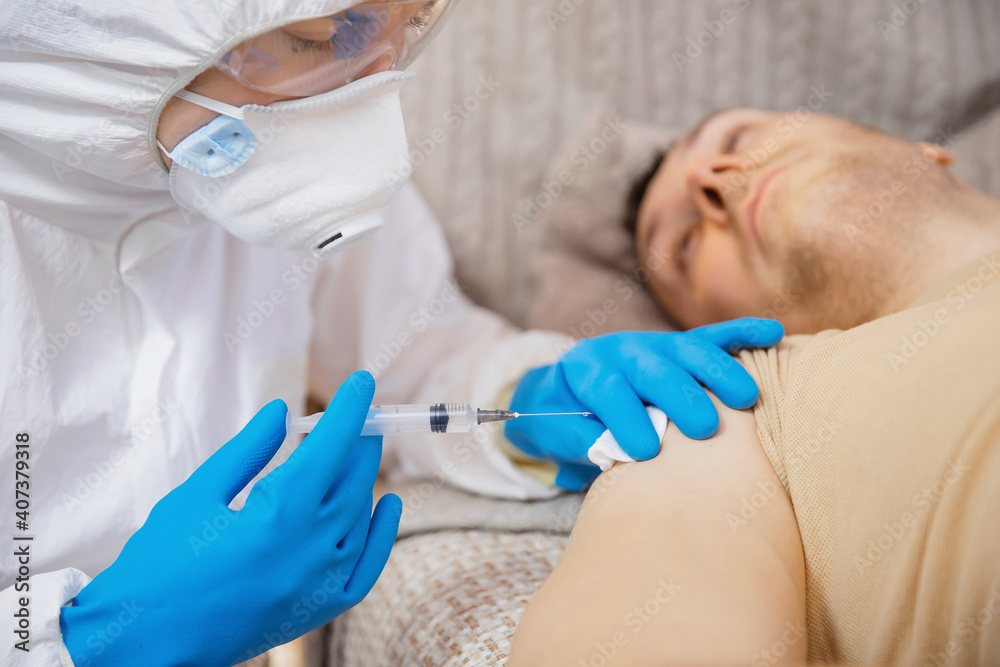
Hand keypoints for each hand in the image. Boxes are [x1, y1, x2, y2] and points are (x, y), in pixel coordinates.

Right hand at [60, 371, 400, 666]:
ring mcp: (319, 584)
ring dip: (360, 478)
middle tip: (355, 414)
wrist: (144, 643)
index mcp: (278, 515)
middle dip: (357, 439)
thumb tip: (282, 411)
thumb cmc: (158, 564)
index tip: (361, 382)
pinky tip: (388, 504)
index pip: (331, 447)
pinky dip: (381, 534)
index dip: (349, 410)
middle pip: (353, 478)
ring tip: (349, 454)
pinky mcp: (318, 611)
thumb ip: (248, 451)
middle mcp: (310, 549)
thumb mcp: (197, 494)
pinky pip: (366, 568)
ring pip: (360, 516)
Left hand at [504, 318, 783, 489]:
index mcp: (587, 368)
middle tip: (704, 428)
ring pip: (689, 351)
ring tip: (746, 398)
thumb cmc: (568, 422)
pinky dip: (742, 332)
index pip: (608, 390)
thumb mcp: (557, 433)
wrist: (566, 396)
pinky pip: (714, 336)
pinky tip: (773, 332)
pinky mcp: (682, 346)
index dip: (626, 418)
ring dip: (719, 372)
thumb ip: (581, 438)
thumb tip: (608, 449)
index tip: (644, 450)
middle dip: (680, 395)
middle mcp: (622, 349)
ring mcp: (656, 344)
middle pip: (655, 368)